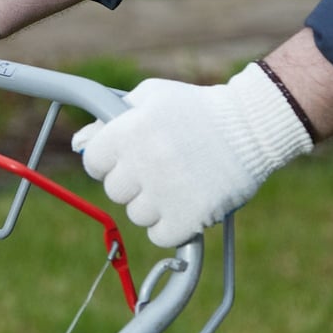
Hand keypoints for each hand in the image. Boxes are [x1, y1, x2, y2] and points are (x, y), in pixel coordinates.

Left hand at [71, 64, 312, 246]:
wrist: (254, 125)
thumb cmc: (198, 108)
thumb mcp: (152, 98)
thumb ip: (111, 119)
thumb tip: (79, 144)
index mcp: (129, 130)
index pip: (93, 162)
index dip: (108, 161)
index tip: (127, 158)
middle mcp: (143, 162)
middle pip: (114, 191)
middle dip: (132, 182)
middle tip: (159, 168)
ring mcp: (166, 192)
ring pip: (137, 215)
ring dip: (153, 204)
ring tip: (178, 183)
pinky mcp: (189, 216)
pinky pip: (160, 235)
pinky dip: (171, 225)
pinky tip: (186, 202)